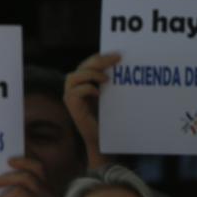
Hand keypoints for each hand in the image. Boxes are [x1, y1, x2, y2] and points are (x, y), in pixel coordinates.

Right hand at [64, 53, 120, 169]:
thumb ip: (112, 84)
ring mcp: (70, 96)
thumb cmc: (109, 119)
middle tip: (117, 60)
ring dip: (90, 74)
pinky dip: (86, 89)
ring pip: (74, 76)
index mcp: (85, 82)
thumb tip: (126, 69)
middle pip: (82, 66)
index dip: (102, 57)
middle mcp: (75, 87)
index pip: (89, 63)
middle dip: (99, 61)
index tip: (119, 55)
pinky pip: (74, 92)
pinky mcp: (71, 106)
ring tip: (106, 79)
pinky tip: (98, 93)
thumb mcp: (112, 97)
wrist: (102, 140)